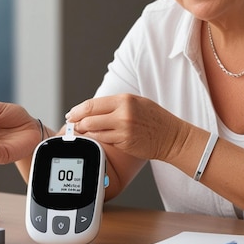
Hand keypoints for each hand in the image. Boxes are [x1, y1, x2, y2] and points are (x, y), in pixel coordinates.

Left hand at [65, 94, 190, 160]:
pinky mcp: (124, 143)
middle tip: (71, 124)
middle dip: (76, 122)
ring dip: (84, 132)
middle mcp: (123, 113)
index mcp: (125, 99)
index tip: (71, 114)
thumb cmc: (155, 119)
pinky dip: (96, 139)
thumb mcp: (137, 102)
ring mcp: (123, 130)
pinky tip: (95, 138)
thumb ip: (116, 104)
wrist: (171, 137)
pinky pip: (103, 141)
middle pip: (89, 118)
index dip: (78, 110)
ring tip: (80, 132)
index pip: (93, 104)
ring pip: (94, 131)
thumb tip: (93, 108)